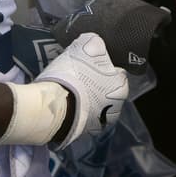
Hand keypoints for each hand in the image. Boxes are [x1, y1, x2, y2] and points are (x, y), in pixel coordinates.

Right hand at [38, 32, 128, 147]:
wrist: (54, 105)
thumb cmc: (75, 74)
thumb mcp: (86, 45)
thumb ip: (96, 43)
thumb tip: (97, 42)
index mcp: (121, 87)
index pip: (117, 73)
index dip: (103, 67)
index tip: (90, 65)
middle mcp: (116, 108)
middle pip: (109, 92)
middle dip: (99, 86)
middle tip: (81, 79)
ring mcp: (100, 124)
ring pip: (98, 108)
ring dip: (90, 102)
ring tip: (73, 94)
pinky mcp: (84, 134)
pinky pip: (84, 119)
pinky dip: (79, 114)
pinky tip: (68, 106)